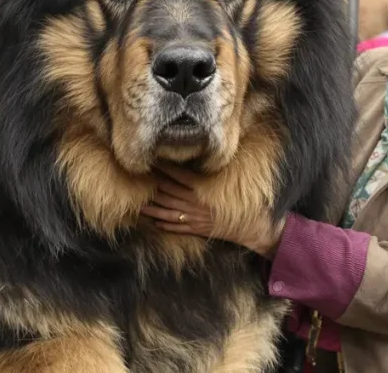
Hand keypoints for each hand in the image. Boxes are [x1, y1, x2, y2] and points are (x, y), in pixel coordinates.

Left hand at [140, 164, 286, 258]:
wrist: (248, 226)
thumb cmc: (240, 201)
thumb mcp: (226, 182)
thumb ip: (211, 172)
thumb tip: (200, 158)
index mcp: (201, 189)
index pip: (178, 176)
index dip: (164, 169)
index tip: (153, 162)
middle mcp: (193, 203)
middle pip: (168, 192)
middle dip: (153, 186)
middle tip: (138, 179)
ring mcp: (193, 217)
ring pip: (167, 212)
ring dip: (152, 208)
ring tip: (138, 205)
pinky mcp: (195, 229)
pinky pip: (176, 227)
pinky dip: (164, 225)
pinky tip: (154, 222)